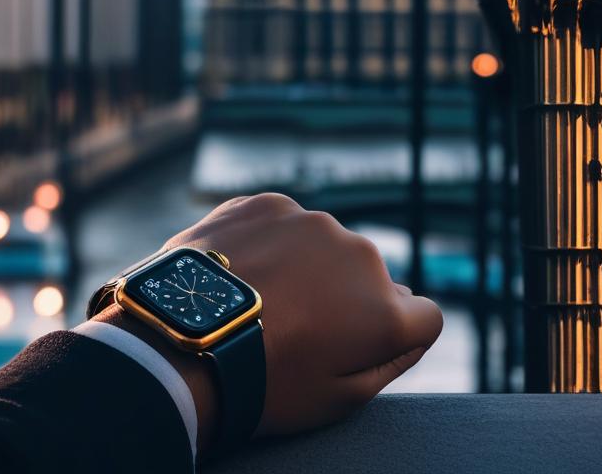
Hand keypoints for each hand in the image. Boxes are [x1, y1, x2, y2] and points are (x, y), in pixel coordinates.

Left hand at [99, 194, 442, 452]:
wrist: (179, 340)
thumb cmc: (260, 383)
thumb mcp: (337, 399)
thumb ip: (391, 358)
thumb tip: (417, 321)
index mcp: (384, 309)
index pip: (422, 315)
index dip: (390, 335)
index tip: (348, 346)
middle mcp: (359, 254)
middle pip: (366, 278)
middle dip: (342, 299)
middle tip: (292, 331)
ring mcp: (312, 221)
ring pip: (323, 247)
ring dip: (305, 268)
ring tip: (259, 303)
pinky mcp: (269, 203)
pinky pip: (282, 225)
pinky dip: (268, 245)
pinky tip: (240, 274)